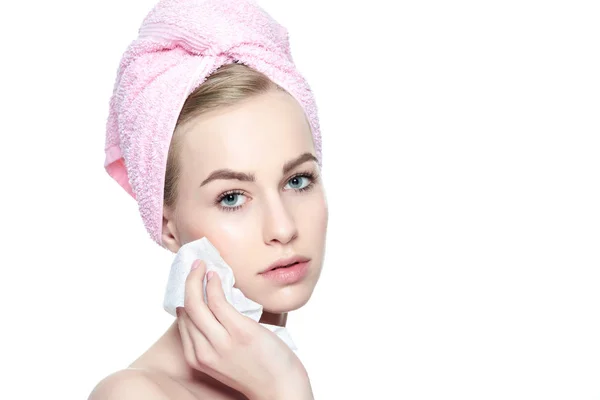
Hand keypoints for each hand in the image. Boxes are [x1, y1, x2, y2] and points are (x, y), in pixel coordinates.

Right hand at [176, 260, 313, 399]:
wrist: (280, 388)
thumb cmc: (257, 370)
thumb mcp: (226, 358)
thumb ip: (216, 338)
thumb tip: (214, 306)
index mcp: (198, 359)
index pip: (183, 321)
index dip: (185, 298)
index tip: (192, 283)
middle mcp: (204, 351)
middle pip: (186, 309)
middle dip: (188, 282)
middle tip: (195, 266)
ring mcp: (222, 342)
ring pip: (196, 303)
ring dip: (197, 278)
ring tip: (203, 265)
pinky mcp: (240, 332)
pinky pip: (217, 301)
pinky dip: (213, 284)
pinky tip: (216, 276)